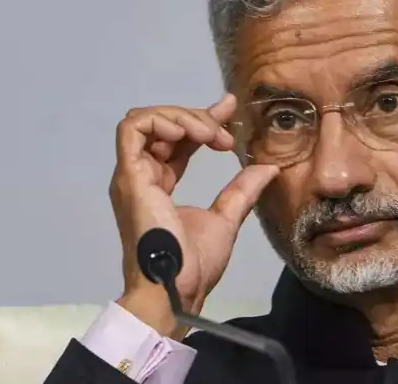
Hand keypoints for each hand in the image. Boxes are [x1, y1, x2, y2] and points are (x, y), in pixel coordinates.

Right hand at [109, 94, 278, 336]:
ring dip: (181, 118)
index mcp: (160, 184)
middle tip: (224, 133)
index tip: (229, 109)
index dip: (201, 119)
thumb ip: (241, 191)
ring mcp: (132, 174)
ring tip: (209, 134)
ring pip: (145, 121)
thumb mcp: (226, 219)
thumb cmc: (194, 264)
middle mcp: (142, 175)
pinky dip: (159, 121)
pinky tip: (188, 134)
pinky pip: (131, 129)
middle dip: (196, 117)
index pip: (178, 140)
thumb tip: (267, 168)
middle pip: (163, 126)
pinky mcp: (129, 175)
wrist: (176, 288)